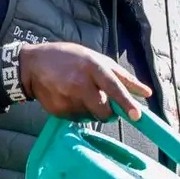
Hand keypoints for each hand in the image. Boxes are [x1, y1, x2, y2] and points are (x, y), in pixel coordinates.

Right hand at [19, 42, 150, 122]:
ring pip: (91, 117)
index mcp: (92, 66)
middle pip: (104, 110)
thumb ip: (123, 77)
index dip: (125, 102)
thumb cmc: (70, 59)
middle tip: (102, 102)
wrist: (32, 65)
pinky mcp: (58, 110)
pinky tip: (68, 97)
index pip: (113, 87)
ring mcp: (67, 98)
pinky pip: (77, 119)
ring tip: (78, 93)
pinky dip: (78, 112)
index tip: (137, 116)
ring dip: (91, 110)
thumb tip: (147, 93)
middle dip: (107, 112)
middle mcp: (80, 82)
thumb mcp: (96, 59)